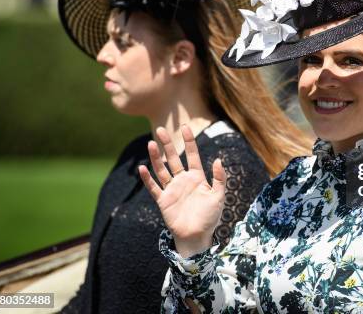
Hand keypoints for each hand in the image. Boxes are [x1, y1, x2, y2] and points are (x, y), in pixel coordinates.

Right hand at [138, 125, 226, 257]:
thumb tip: (218, 160)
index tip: (184, 127)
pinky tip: (142, 168)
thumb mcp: (219, 196)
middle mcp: (183, 180)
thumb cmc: (210, 217)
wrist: (197, 236)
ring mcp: (172, 189)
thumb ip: (220, 179)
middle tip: (160, 130)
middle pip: (174, 159)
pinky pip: (154, 188)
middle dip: (167, 145)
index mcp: (197, 177)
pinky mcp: (163, 200)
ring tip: (150, 144)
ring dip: (156, 158)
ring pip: (162, 170)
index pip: (192, 155)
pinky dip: (148, 179)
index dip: (188, 141)